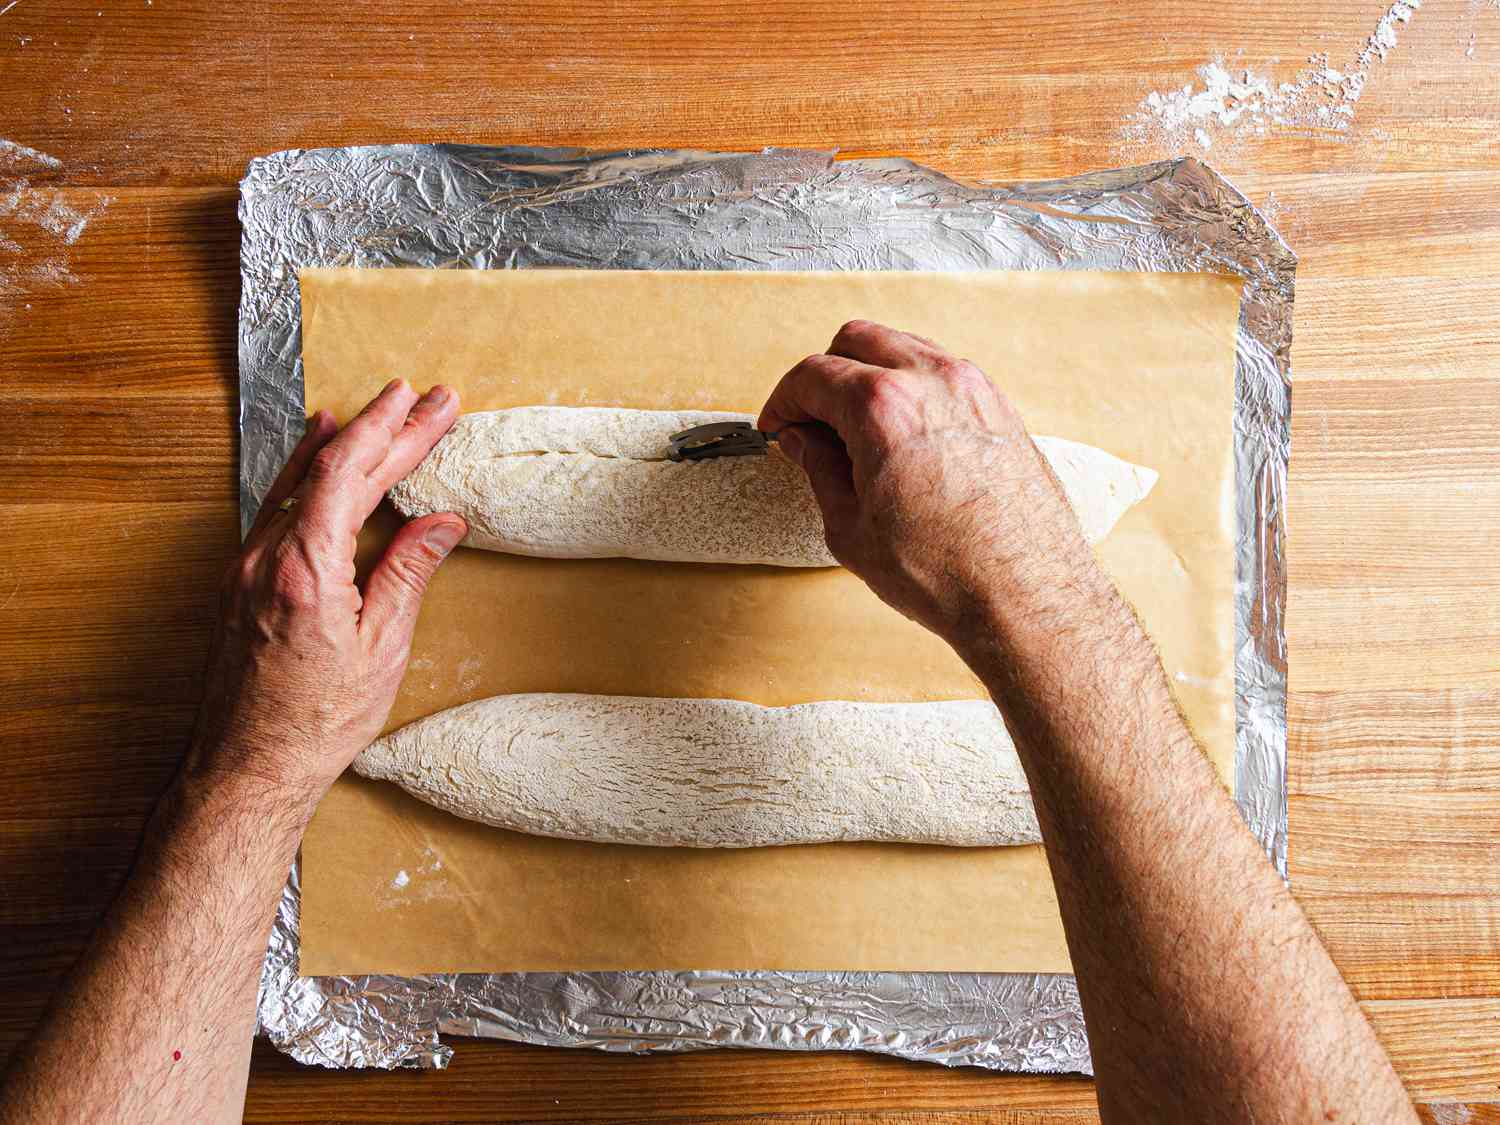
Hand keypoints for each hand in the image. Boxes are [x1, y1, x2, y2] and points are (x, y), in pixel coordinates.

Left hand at [186, 380, 465, 811]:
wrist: (249, 766)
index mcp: (306, 569)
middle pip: (329, 469)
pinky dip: (303, 468)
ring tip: (380, 407)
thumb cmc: (316, 720)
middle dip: (385, 429)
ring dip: (345, 441)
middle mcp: (267, 556)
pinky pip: (275, 503)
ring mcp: (246, 565)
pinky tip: (316, 445)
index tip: (430, 404)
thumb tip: (441, 522)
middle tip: (426, 399)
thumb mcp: (381, 647)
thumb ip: (407, 573)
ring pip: (297, 479)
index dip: (396, 432)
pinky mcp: (240, 579)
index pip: (353, 474)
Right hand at [758, 320, 1103, 648]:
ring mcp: (973, 388)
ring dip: (870, 374)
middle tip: (811, 420)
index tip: (779, 424)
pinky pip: (942, 373)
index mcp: (883, 407)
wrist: (1024, 597)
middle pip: (857, 340)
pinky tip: (902, 433)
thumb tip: (803, 442)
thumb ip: (820, 470)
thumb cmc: (945, 573)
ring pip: (904, 348)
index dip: (784, 401)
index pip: (813, 375)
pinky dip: (912, 387)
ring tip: (856, 429)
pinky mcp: (1000, 406)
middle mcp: (932, 381)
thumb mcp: (852, 529)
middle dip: (824, 374)